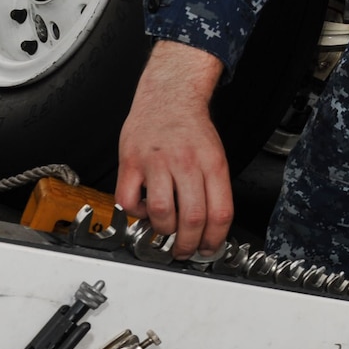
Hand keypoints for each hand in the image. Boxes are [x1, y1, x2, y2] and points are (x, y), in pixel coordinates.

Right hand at [115, 40, 231, 258]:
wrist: (168, 96)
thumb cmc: (191, 130)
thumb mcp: (214, 156)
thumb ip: (214, 188)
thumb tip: (211, 228)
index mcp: (212, 164)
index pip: (220, 212)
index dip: (215, 239)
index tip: (209, 250)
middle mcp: (186, 163)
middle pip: (193, 217)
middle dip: (189, 244)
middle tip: (184, 251)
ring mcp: (156, 163)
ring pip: (161, 213)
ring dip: (164, 231)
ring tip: (165, 231)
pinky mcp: (130, 162)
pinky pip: (128, 200)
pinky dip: (135, 213)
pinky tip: (143, 210)